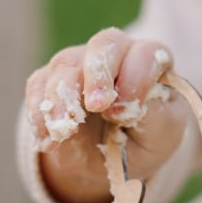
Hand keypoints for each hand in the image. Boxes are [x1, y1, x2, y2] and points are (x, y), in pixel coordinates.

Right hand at [25, 28, 188, 202]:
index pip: (146, 54)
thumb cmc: (149, 138)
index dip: (136, 79)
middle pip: (104, 45)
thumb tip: (128, 105)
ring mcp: (80, 63)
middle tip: (95, 105)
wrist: (115, 158)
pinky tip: (48, 140)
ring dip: (62, 97)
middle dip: (98, 74)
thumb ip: (155, 115)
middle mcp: (116, 54)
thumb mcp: (163, 133)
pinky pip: (38, 86)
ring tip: (62, 130)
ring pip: (65, 64)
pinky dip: (40, 113)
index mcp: (150, 61)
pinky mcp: (50, 80)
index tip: (125, 113)